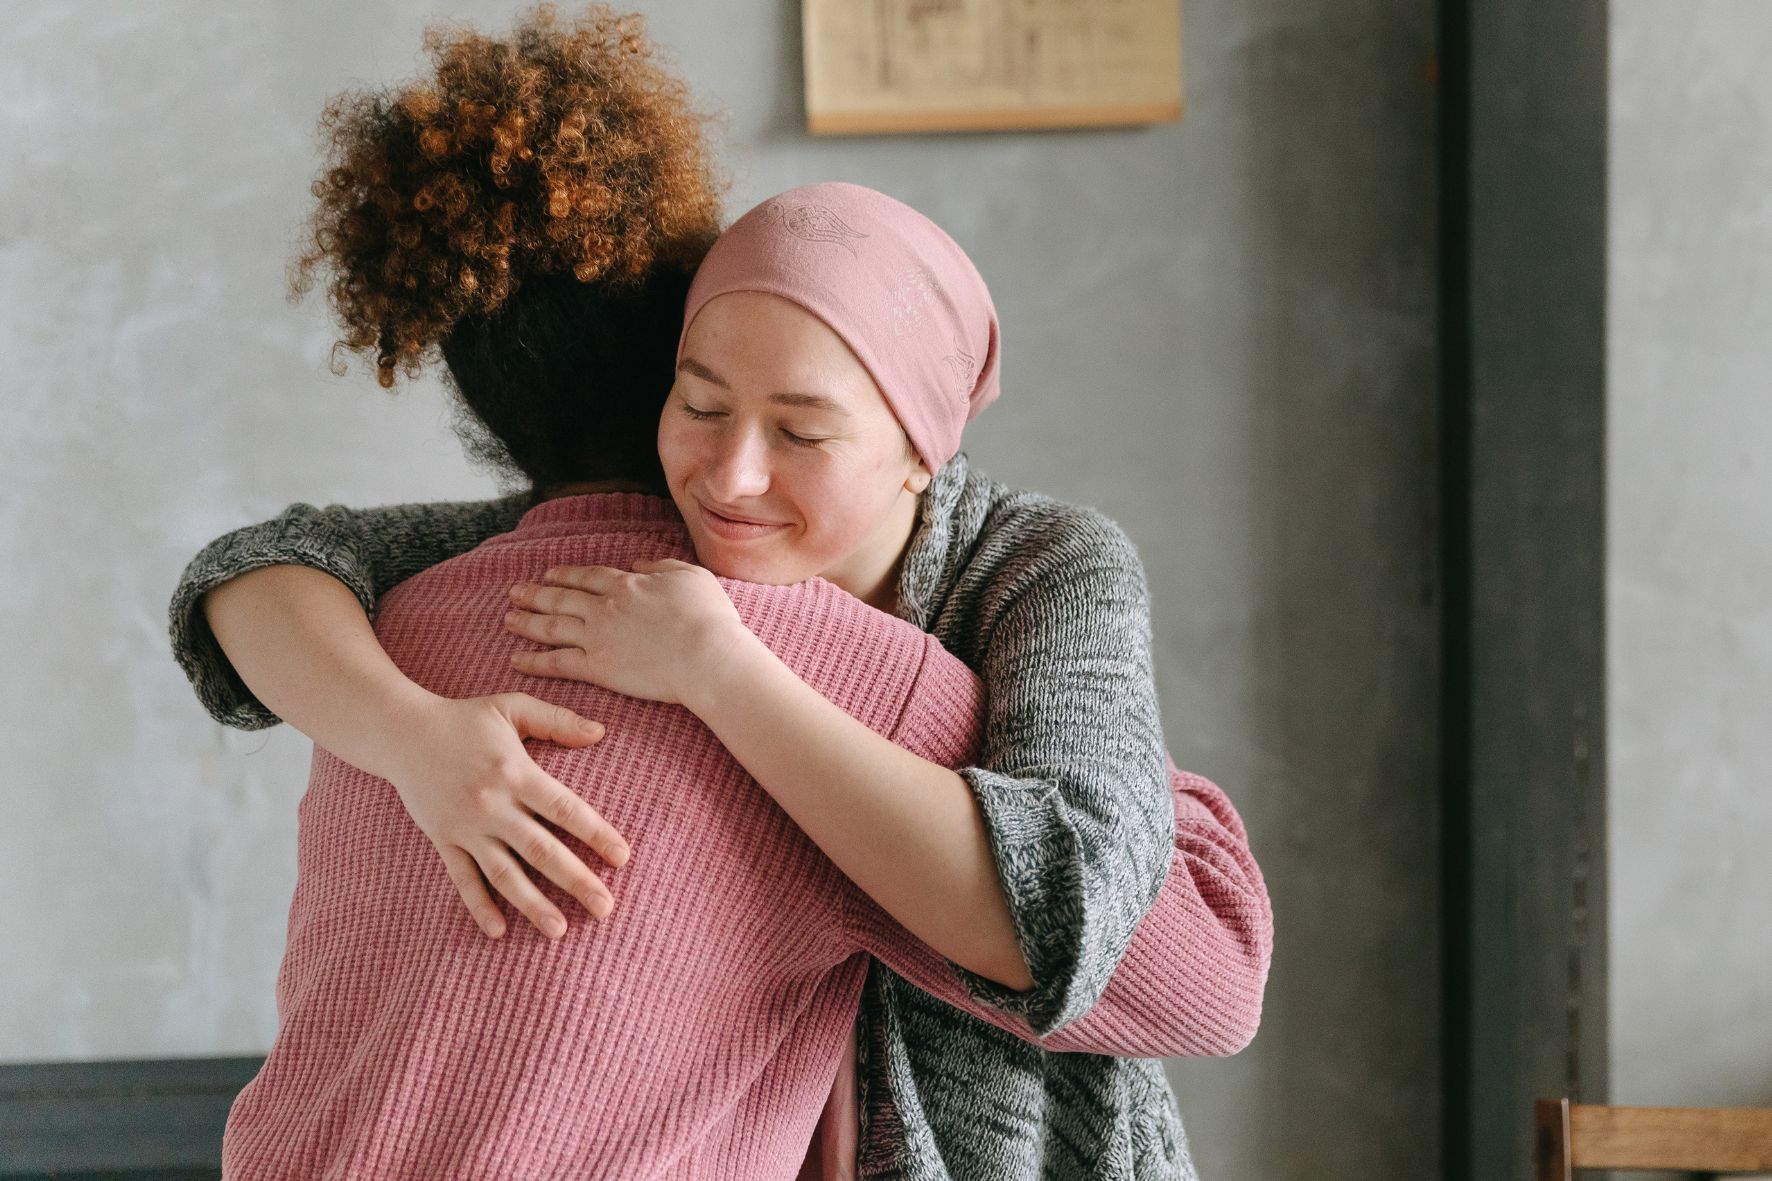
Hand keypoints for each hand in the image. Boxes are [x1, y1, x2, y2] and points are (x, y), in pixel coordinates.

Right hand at [380, 692, 630, 940]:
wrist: (400, 732)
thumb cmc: (463, 718)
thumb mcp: (511, 706)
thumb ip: (557, 721)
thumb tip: (601, 732)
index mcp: (515, 772)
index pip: (565, 809)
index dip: (596, 834)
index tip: (623, 858)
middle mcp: (492, 805)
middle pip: (541, 850)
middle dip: (576, 880)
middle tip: (606, 908)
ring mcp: (466, 827)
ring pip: (505, 873)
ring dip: (533, 904)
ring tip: (560, 930)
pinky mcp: (443, 840)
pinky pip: (463, 879)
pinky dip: (479, 906)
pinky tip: (498, 931)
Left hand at [504, 558, 754, 706]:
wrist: (707, 656)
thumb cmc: (708, 617)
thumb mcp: (691, 575)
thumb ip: (661, 566)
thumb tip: (639, 563)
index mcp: (627, 584)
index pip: (587, 576)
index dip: (566, 575)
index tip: (549, 574)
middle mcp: (604, 608)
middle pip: (561, 598)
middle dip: (535, 594)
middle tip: (515, 592)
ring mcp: (597, 638)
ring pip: (551, 627)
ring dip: (527, 622)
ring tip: (507, 619)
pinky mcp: (597, 668)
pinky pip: (557, 663)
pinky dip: (534, 660)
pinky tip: (516, 659)